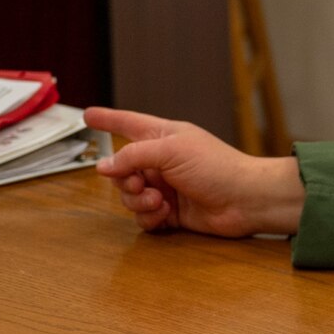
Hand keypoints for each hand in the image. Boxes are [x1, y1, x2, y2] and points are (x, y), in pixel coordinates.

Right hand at [85, 108, 303, 237]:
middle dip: (125, 181)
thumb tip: (104, 166)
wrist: (245, 200)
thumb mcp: (171, 150)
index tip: (87, 115)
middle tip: (140, 184)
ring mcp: (166, 187)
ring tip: (159, 201)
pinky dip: (150, 217)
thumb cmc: (218, 167)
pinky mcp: (170, 212)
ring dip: (138, 201)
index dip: (108, 119)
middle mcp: (162, 161)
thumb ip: (133, 156)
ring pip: (130, 197)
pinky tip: (166, 213)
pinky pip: (143, 217)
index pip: (128, 124)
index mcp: (164, 137)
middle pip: (122, 170)